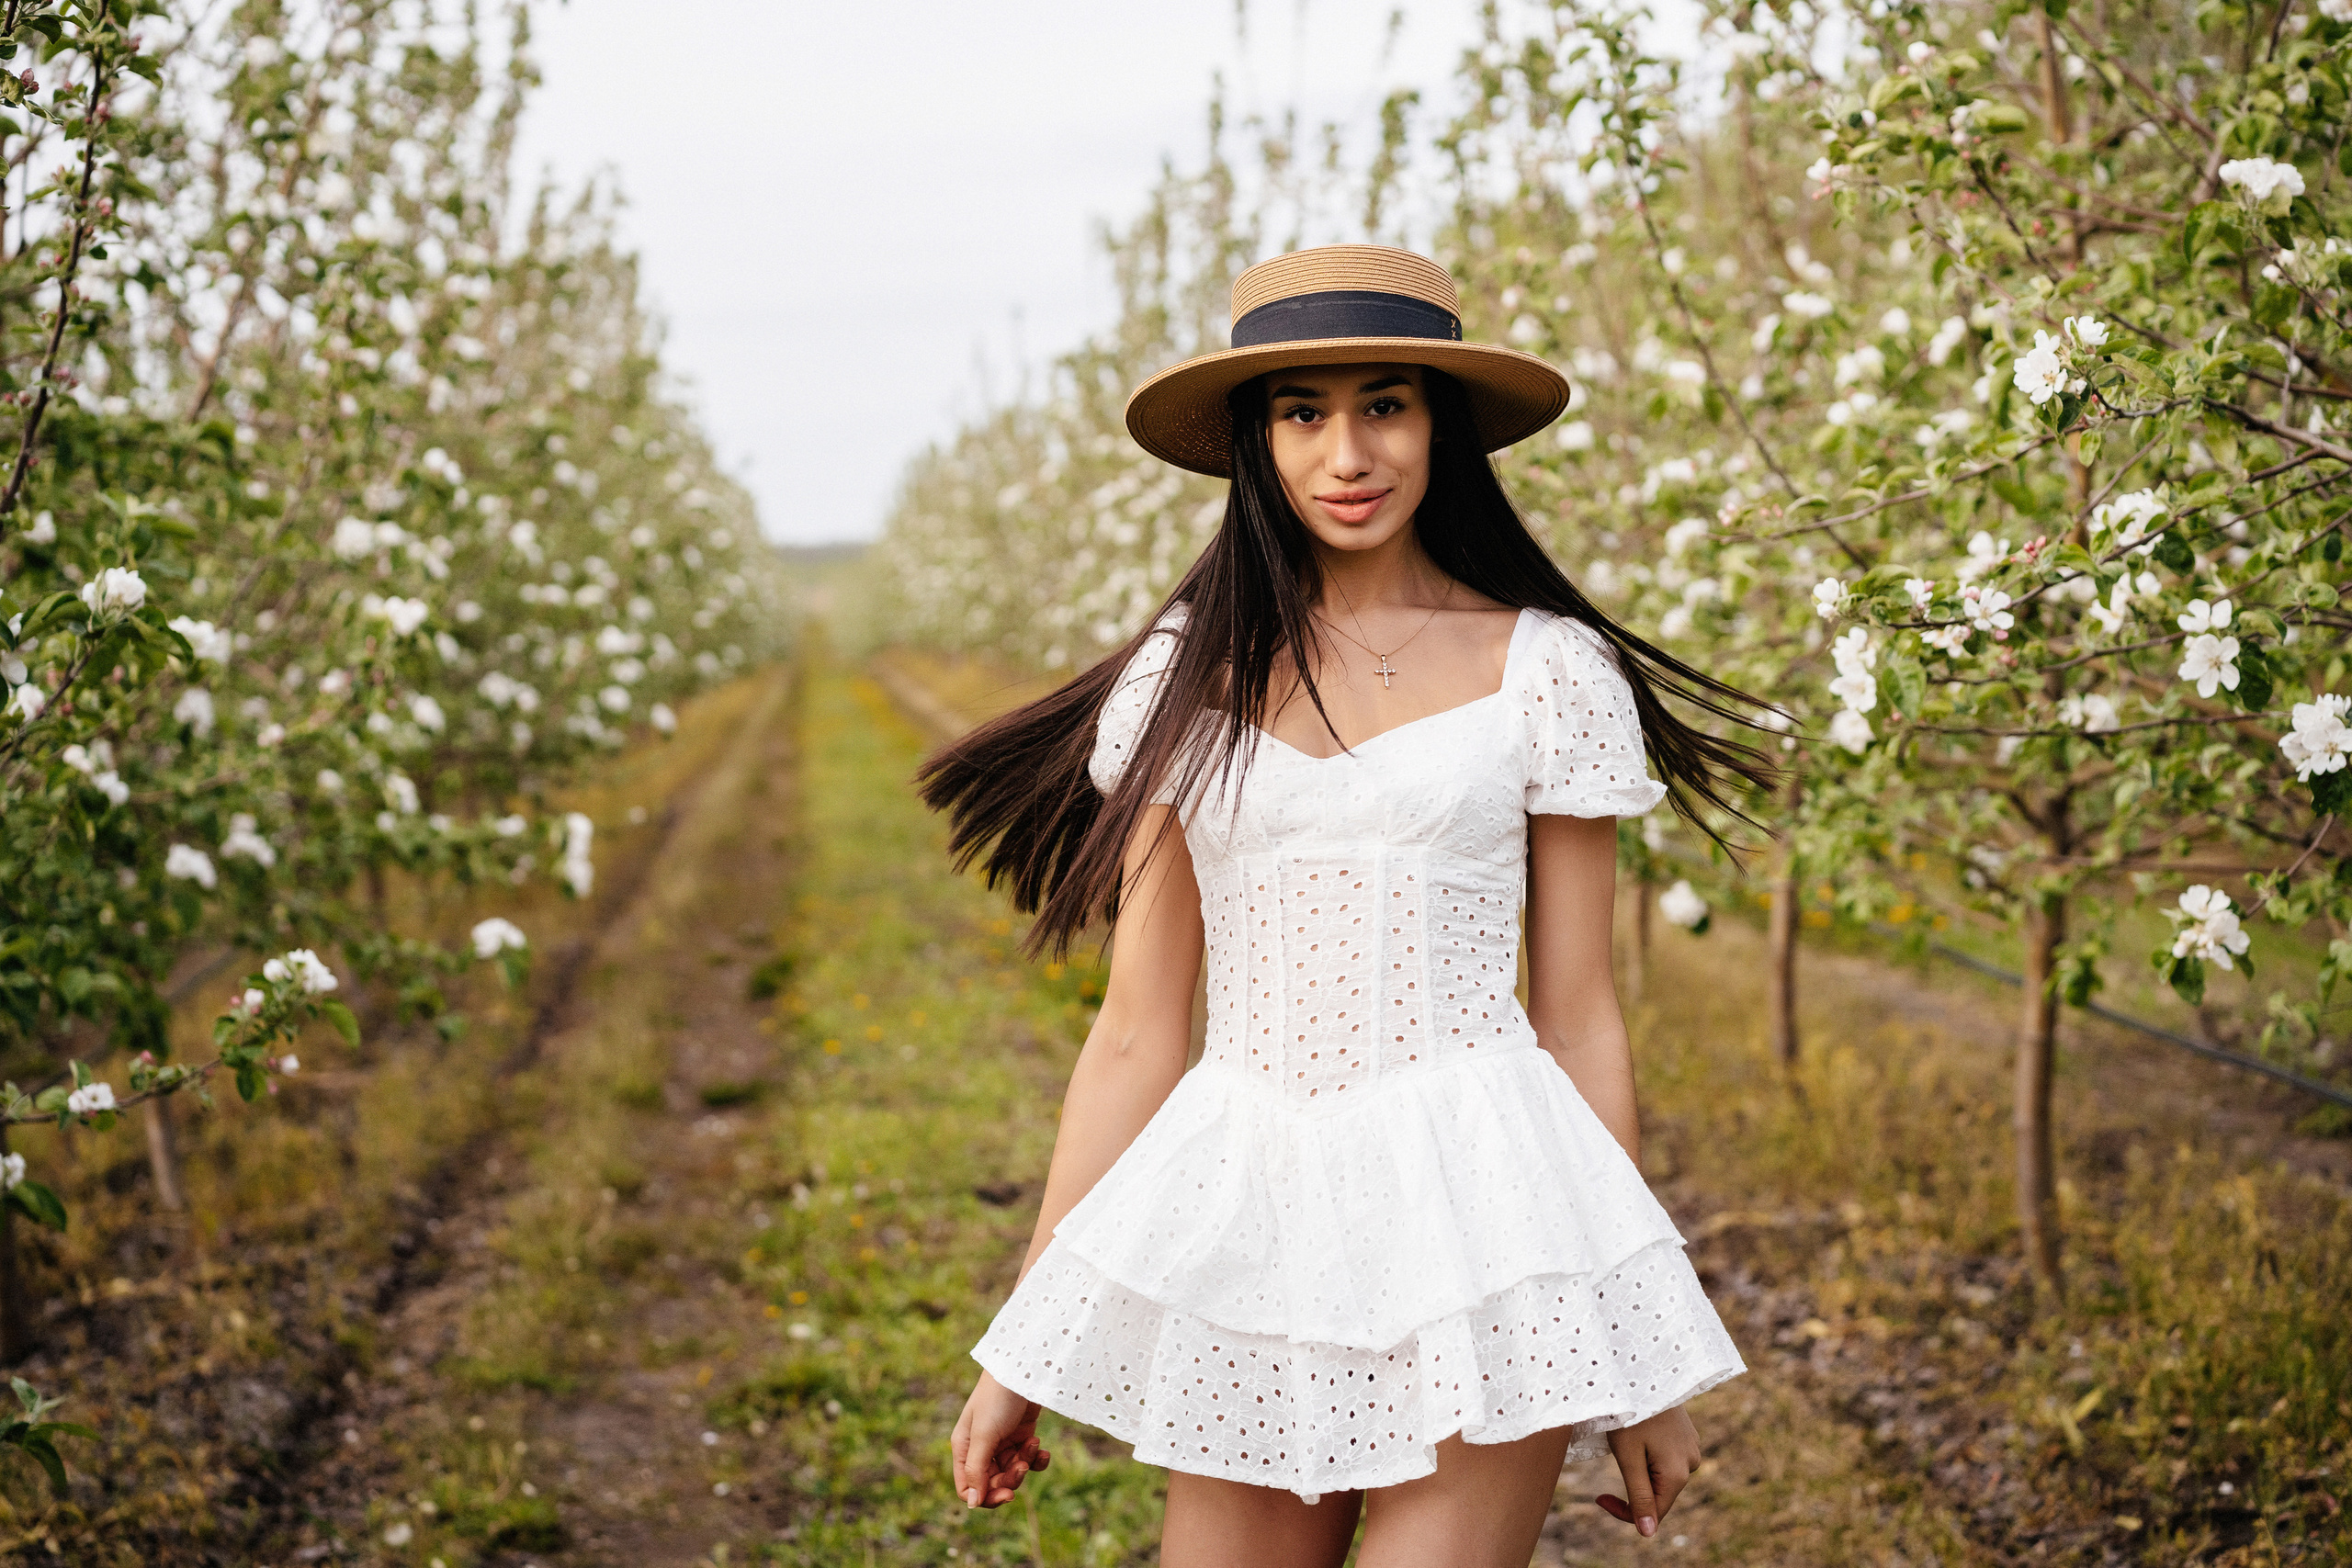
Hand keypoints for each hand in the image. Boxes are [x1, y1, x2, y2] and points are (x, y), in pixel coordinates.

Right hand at [950, 1371, 1050, 1507]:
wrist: (1024, 1367)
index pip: (968, 1488)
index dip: (986, 1496)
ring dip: (1025, 1463)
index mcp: (964, 1448)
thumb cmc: (998, 1398)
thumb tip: (971, 1504)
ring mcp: (1002, 1442)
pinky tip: (1042, 1448)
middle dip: (1010, 1479)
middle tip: (1023, 1467)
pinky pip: (1028, 1459)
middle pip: (992, 1482)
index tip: (1007, 1494)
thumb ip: (977, 1470)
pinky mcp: (1021, 1435)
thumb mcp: (985, 1436)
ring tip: (1033, 1445)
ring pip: (1012, 1472)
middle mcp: (981, 1448)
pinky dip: (1036, 1458)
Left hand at [1596, 1405, 1700, 1538]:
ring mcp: (1692, 1448)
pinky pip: (1667, 1458)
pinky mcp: (1688, 1436)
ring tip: (1626, 1439)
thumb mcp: (1628, 1457)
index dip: (1624, 1512)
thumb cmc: (1630, 1412)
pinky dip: (1649, 1455)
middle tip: (1612, 1456)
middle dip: (1632, 1486)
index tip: (1599, 1497)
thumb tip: (1648, 1534)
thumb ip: (1639, 1496)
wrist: (1642, 1370)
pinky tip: (1639, 1433)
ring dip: (1641, 1468)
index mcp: (1679, 1473)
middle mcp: (1692, 1463)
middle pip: (1658, 1493)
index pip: (1654, 1512)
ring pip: (1661, 1475)